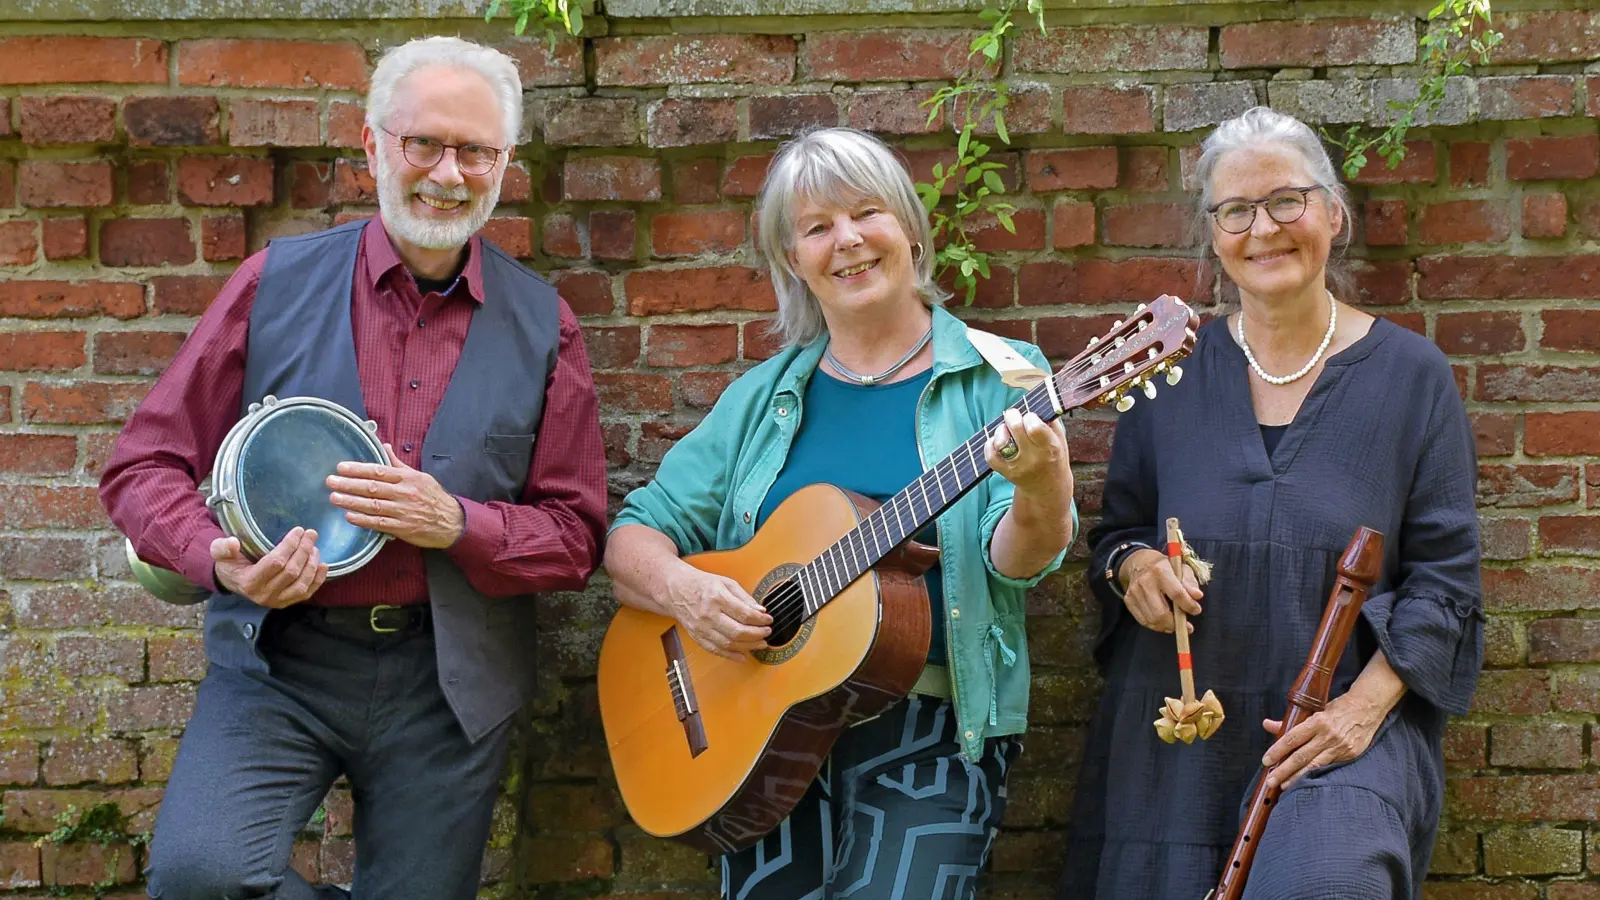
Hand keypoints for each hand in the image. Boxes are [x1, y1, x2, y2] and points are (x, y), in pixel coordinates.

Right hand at [212, 526, 327, 608]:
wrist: (233, 581)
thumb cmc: (230, 563)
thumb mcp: (221, 553)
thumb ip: (223, 547)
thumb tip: (233, 543)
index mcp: (249, 582)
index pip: (275, 562)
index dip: (289, 546)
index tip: (298, 530)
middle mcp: (264, 595)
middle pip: (291, 572)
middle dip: (304, 550)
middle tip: (311, 534)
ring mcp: (277, 601)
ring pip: (301, 584)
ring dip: (312, 564)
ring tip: (315, 547)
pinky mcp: (286, 603)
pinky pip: (306, 593)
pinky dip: (317, 580)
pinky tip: (323, 565)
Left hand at [327, 444, 464, 548]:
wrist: (451, 522)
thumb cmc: (434, 498)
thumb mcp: (419, 476)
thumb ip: (398, 464)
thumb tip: (384, 446)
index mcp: (408, 478)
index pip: (379, 471)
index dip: (358, 469)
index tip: (341, 467)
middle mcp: (404, 493)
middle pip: (372, 487)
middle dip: (349, 484)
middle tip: (331, 481)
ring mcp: (403, 511)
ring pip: (373, 505)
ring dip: (352, 502)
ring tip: (334, 498)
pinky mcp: (403, 528)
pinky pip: (379, 523)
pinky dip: (364, 520)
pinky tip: (350, 516)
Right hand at [664, 565, 771, 660]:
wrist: (676, 590)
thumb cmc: (702, 584)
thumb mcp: (726, 583)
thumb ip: (744, 597)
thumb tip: (760, 611)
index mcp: (717, 598)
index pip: (744, 614)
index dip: (760, 620)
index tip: (768, 620)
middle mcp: (709, 614)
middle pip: (738, 631)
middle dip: (757, 635)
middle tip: (767, 633)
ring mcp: (702, 628)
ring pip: (729, 644)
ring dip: (748, 646)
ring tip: (760, 644)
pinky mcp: (697, 637)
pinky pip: (716, 650)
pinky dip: (731, 656)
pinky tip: (743, 656)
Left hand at [985, 408, 1074, 502]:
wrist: (1047, 487)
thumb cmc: (1053, 457)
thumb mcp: (1060, 440)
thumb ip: (1050, 422)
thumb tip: (1037, 402)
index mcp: (1050, 448)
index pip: (1034, 427)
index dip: (1029, 416)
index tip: (1030, 417)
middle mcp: (1034, 458)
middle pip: (1016, 429)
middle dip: (1012, 416)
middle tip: (1013, 415)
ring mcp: (1018, 466)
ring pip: (1001, 442)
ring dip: (1000, 430)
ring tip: (1005, 429)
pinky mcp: (1006, 473)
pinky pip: (991, 456)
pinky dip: (990, 444)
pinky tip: (996, 441)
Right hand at [1117, 548, 1202, 632]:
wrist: (1139, 562)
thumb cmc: (1165, 567)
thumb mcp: (1181, 568)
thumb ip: (1190, 582)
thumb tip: (1197, 596)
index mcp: (1160, 571)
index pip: (1176, 594)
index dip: (1188, 605)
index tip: (1196, 610)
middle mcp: (1145, 582)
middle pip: (1161, 612)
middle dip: (1175, 623)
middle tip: (1186, 626)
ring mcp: (1134, 592)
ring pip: (1152, 619)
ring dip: (1166, 626)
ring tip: (1175, 624)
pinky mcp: (1128, 600)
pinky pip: (1143, 620)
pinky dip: (1156, 626)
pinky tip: (1164, 623)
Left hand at [1261, 692, 1382, 790]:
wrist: (1366, 709)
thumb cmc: (1336, 709)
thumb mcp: (1313, 711)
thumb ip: (1290, 722)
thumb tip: (1267, 725)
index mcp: (1316, 721)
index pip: (1292, 738)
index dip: (1277, 751)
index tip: (1266, 761)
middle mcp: (1327, 735)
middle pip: (1301, 756)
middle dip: (1284, 770)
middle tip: (1270, 780)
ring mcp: (1339, 747)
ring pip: (1314, 766)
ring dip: (1297, 777)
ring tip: (1284, 785)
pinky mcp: (1349, 755)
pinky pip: (1328, 768)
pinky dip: (1315, 776)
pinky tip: (1305, 782)